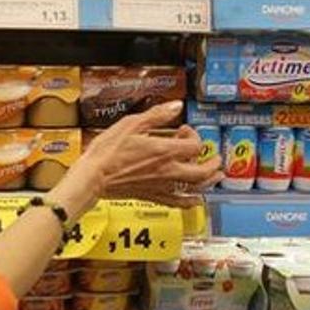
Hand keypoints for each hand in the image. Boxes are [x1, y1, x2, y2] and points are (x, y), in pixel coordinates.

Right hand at [49, 101, 222, 215]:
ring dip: (209, 182)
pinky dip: (191, 201)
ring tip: (215, 177)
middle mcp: (168, 171)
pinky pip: (179, 203)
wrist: (93, 177)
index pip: (195, 146)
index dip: (194, 136)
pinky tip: (194, 200)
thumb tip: (175, 106)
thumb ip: (157, 115)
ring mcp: (162, 186)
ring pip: (195, 188)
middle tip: (216, 158)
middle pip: (202, 171)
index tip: (184, 132)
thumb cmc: (108, 152)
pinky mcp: (153, 196)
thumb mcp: (131, 124)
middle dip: (213, 164)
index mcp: (165, 151)